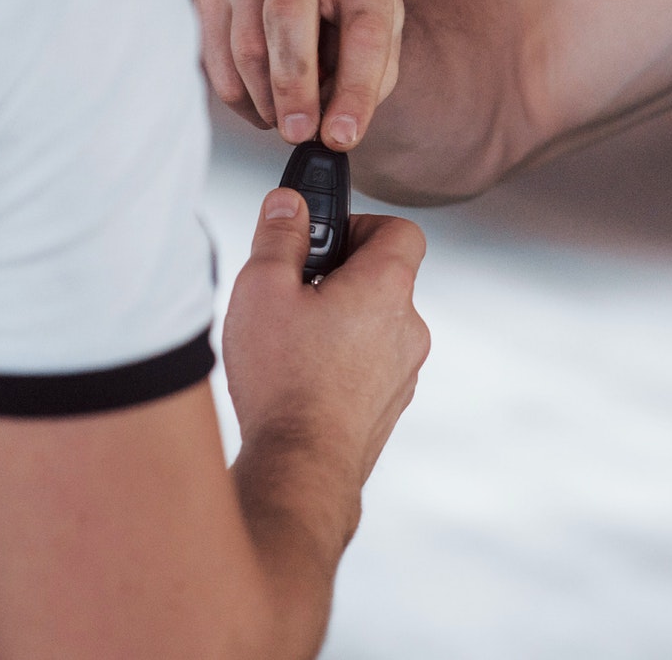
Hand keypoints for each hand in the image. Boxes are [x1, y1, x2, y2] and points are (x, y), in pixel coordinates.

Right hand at [197, 0, 404, 149]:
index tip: (343, 135)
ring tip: (289, 119)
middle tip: (299, 134)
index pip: (363, 25)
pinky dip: (240, 97)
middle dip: (293, 89)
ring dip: (267, 100)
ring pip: (246, 46)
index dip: (355, 87)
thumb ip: (362, 88)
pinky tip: (264, 103)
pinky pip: (214, 59)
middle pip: (286, 18)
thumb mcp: (380, 54)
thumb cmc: (351, 30)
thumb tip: (329, 131)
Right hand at [222, 189, 430, 489]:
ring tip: (291, 339)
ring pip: (376, 324)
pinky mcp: (389, 405)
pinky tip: (300, 377)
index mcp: (387, 287)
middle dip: (340, 275)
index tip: (322, 241)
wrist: (301, 467)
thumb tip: (288, 204)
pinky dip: (342, 360)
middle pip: (384, 278)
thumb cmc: (283, 380)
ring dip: (340, 320)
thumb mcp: (262, 288)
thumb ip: (279, 236)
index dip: (361, 224)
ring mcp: (404, 371)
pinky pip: (371, 364)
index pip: (401, 230)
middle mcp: (409, 327)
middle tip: (294, 291)